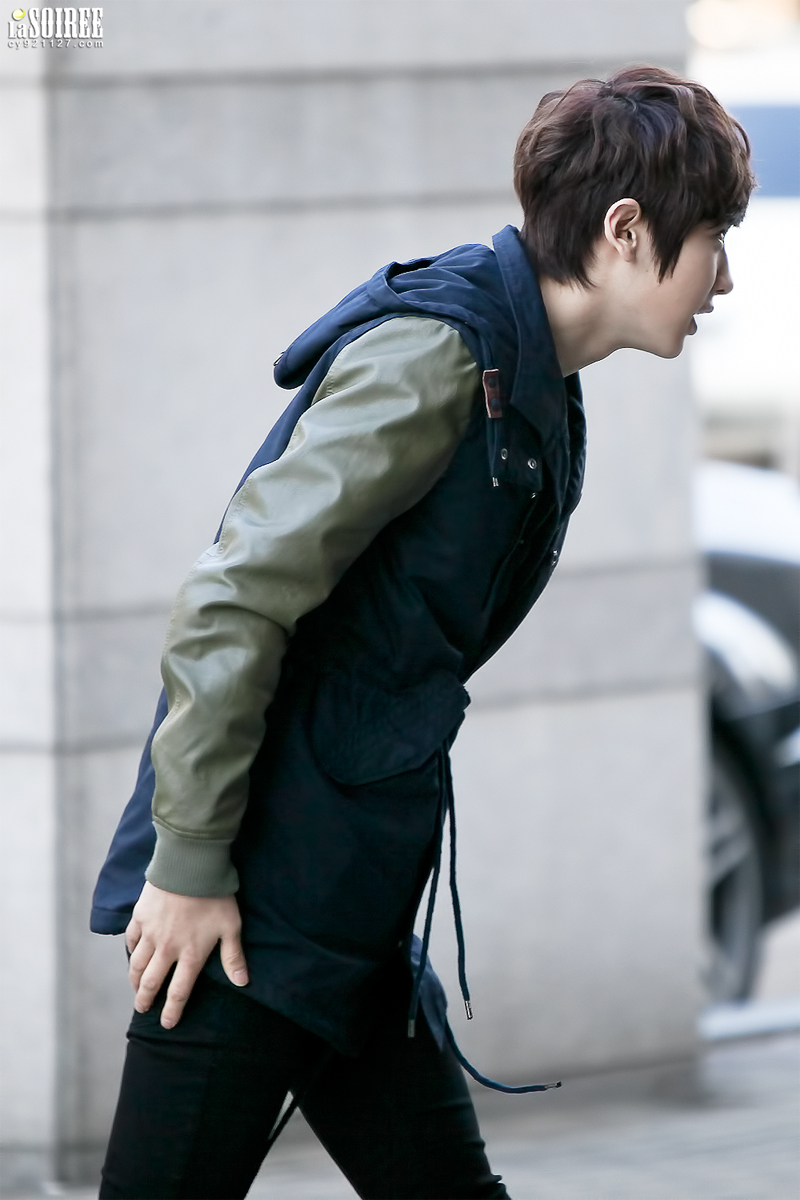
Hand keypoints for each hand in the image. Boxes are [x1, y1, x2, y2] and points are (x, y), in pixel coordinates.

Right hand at [125, 881, 247, 1028]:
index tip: (167, 1023)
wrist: (190, 866)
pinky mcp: (140, 917)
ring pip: (137, 965)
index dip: (173, 1010)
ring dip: (134, 981)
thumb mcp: (231, 926)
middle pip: (151, 982)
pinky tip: (132, 955)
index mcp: (190, 955)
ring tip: (135, 989)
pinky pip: (131, 940)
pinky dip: (130, 951)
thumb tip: (242, 982)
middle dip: (145, 1000)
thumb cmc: (215, 896)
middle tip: (143, 1009)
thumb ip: (233, 956)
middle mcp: (167, 949)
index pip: (178, 992)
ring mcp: (150, 933)